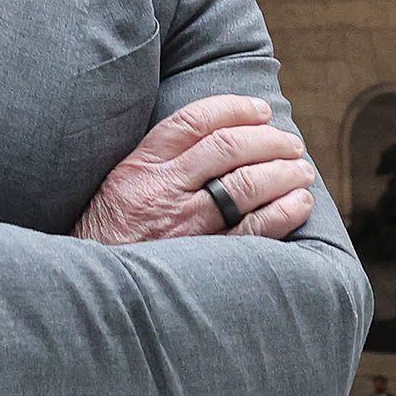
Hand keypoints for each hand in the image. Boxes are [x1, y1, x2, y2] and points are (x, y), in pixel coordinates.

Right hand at [79, 95, 316, 244]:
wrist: (94, 287)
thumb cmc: (112, 235)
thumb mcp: (120, 185)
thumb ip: (160, 160)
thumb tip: (218, 136)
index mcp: (141, 166)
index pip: (195, 121)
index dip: (235, 108)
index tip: (262, 110)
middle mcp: (163, 190)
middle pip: (228, 147)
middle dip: (270, 140)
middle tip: (292, 144)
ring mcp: (184, 225)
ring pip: (246, 185)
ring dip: (283, 172)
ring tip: (301, 171)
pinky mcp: (202, 258)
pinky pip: (253, 230)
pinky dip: (284, 212)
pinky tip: (299, 204)